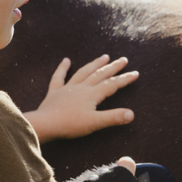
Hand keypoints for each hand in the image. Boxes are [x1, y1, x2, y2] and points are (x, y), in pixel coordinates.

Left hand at [24, 55, 138, 143]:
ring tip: (104, 57)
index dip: (124, 79)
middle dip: (113, 67)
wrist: (45, 124)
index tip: (135, 73)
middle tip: (123, 60)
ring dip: (94, 64)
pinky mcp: (54, 92)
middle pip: (100, 74)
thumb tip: (132, 114)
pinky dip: (62, 68)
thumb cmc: (70, 125)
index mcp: (92, 95)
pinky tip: (66, 60)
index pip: (112, 85)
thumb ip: (113, 117)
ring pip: (83, 72)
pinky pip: (59, 77)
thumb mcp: (95, 123)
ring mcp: (67, 88)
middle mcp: (81, 87)